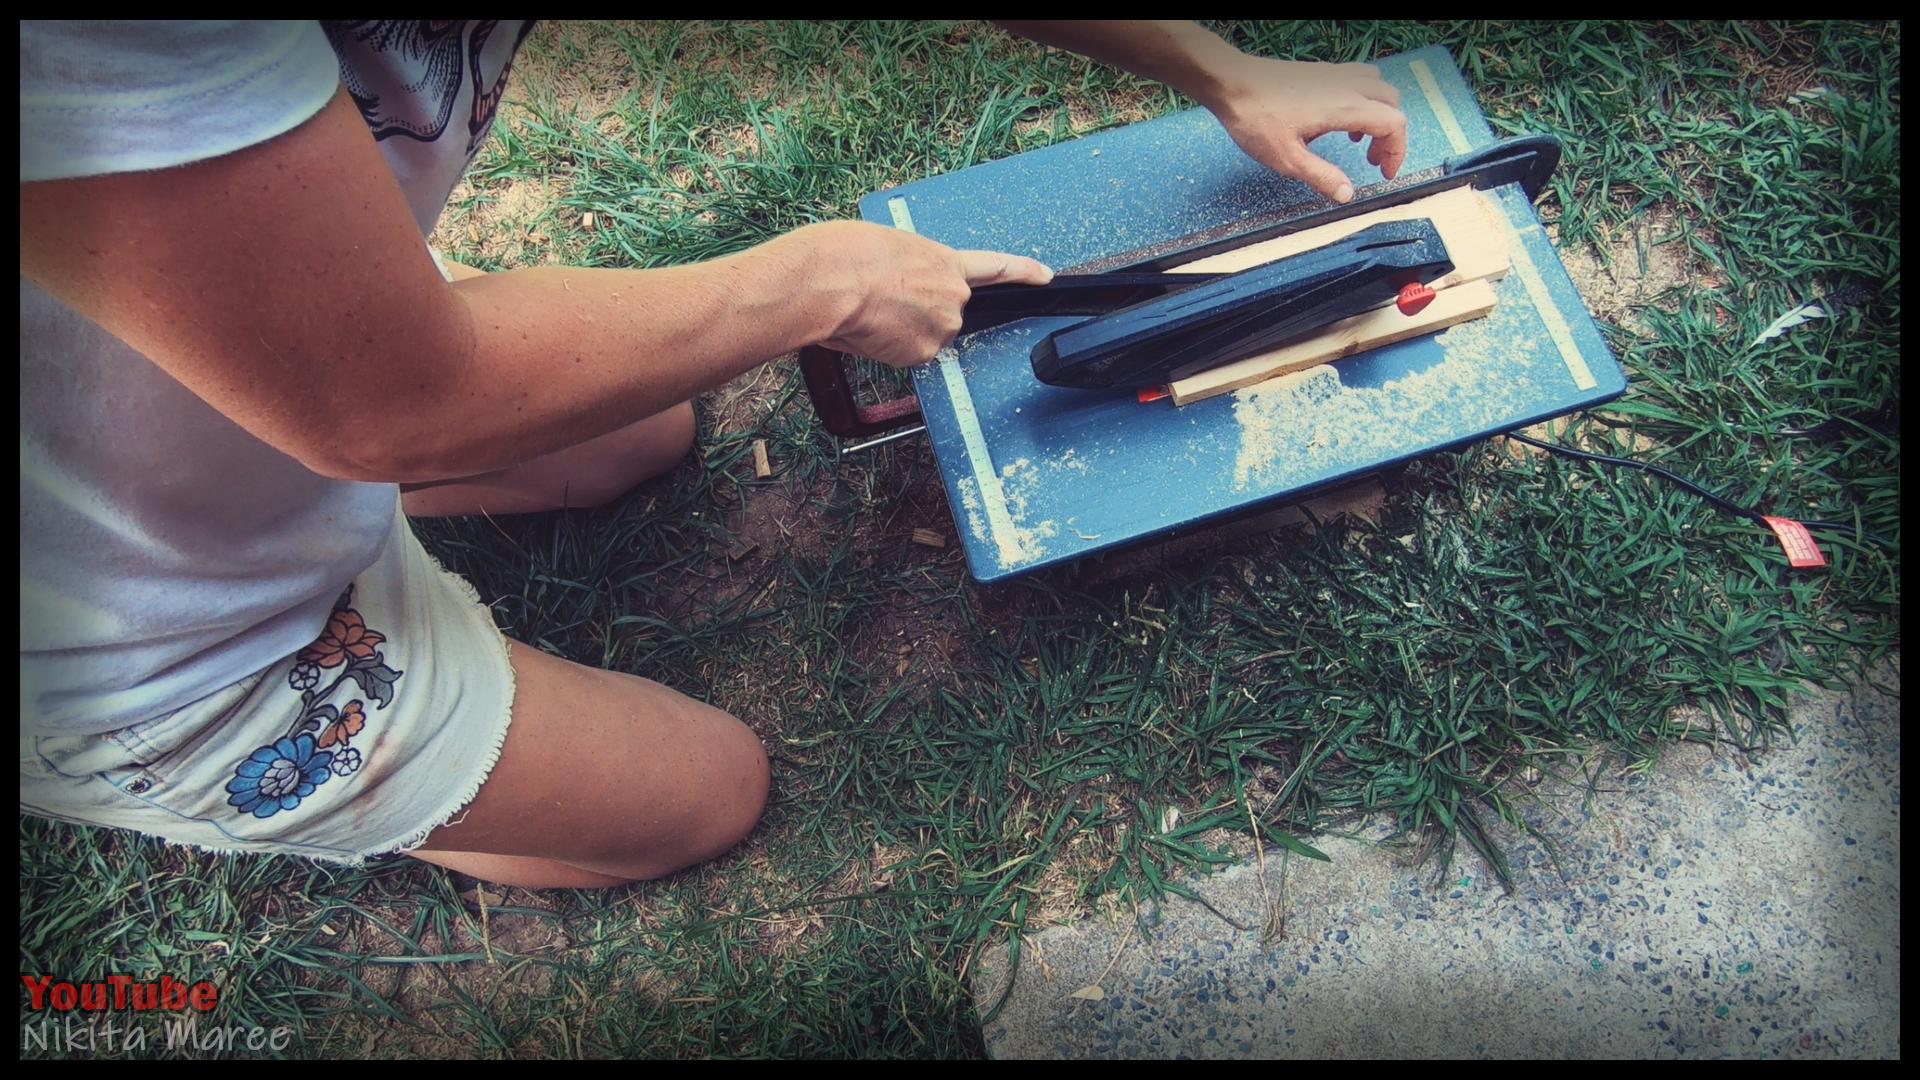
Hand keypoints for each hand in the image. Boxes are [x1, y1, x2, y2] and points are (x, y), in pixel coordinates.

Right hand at [797, 221, 1052, 366]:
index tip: (1044, 274)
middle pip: (944, 313)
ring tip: (871, 313)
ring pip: (925, 336)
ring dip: (901, 331)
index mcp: (944, 260)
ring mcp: (943, 325)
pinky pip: (908, 355)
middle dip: (917, 313)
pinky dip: (888, 348)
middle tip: (883, 303)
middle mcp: (953, 295)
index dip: (1023, 271)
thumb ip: (905, 272)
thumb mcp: (885, 249)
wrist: (835, 280)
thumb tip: (893, 295)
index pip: (996, 267)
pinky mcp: (925, 351)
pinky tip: (871, 331)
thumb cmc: (848, 256)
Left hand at [1203, 56, 1407, 202]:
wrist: (1230, 82)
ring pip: (1377, 89)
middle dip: (1389, 136)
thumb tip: (1346, 194)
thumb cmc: (1255, 117)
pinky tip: (1337, 122)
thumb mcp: (1287, 158)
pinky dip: (1362, 102)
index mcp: (1346, 107)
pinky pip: (1358, 81)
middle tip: (1372, 161)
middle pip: (1391, 105)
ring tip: (1357, 143)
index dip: (1396, 151)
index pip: (1394, 124)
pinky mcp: (1321, 72)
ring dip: (1377, 116)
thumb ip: (1321, 176)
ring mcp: (1335, 75)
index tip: (1384, 173)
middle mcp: (1347, 86)